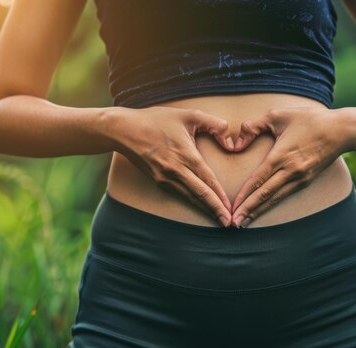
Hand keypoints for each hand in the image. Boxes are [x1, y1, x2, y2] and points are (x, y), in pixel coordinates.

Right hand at [109, 106, 235, 226]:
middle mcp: (175, 170)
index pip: (207, 180)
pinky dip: (192, 202)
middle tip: (230, 224)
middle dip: (216, 210)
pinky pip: (179, 194)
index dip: (220, 196)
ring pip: (190, 197)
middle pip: (200, 194)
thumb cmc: (156, 120)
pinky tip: (201, 207)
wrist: (124, 130)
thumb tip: (232, 142)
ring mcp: (165, 178)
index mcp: (185, 155)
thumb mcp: (189, 115)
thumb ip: (214, 124)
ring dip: (205, 209)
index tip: (231, 208)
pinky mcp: (158, 181)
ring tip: (219, 220)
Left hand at [230, 106, 355, 227]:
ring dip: (258, 211)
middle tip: (234, 223)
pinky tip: (262, 210)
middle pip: (265, 194)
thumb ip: (253, 126)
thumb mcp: (278, 115)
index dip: (244, 194)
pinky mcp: (306, 181)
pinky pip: (285, 195)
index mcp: (282, 155)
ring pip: (275, 199)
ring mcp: (300, 178)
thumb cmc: (309, 119)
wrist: (341, 131)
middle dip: (248, 209)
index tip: (232, 207)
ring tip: (244, 223)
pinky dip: (271, 205)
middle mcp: (291, 171)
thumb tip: (235, 144)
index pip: (259, 179)